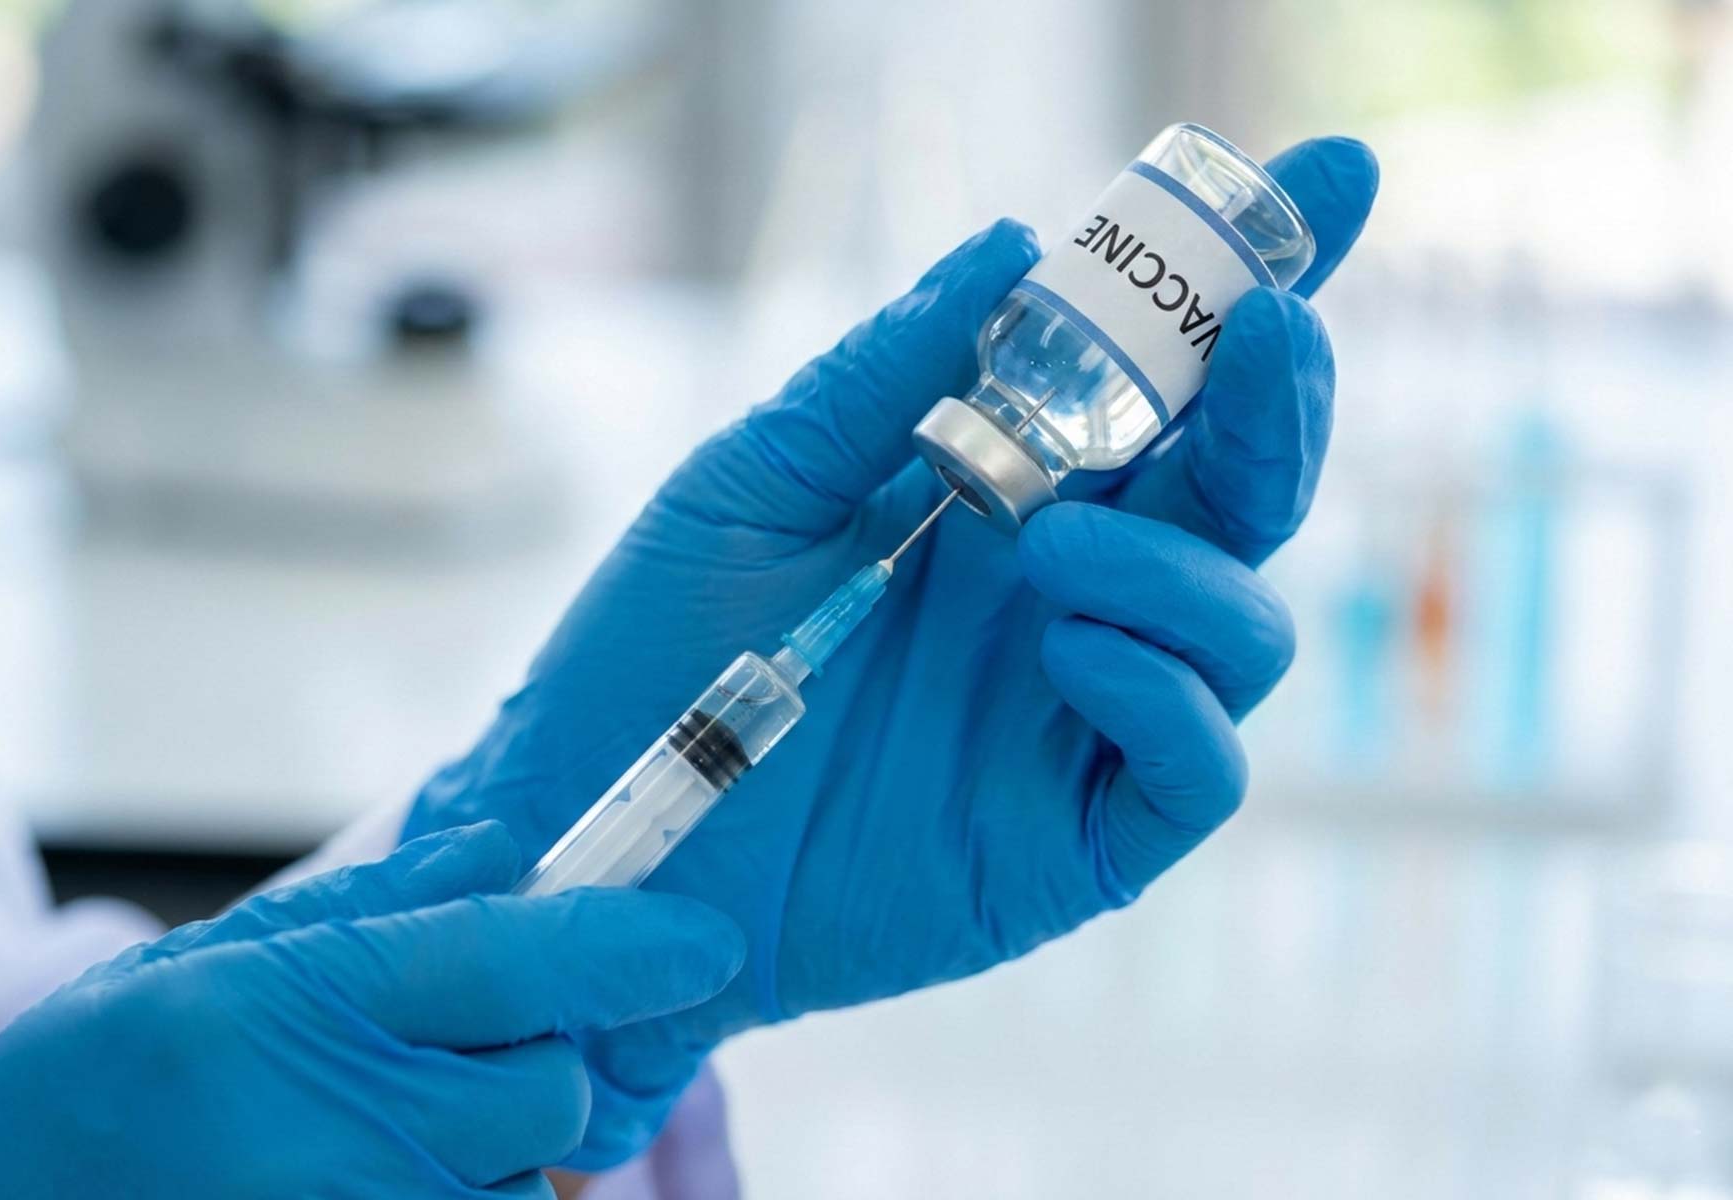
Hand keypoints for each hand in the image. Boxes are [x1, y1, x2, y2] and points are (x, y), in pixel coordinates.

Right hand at [0, 823, 742, 1198]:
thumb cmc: (101, 1080)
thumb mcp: (217, 957)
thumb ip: (381, 901)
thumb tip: (511, 849)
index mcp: (309, 1005)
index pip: (524, 959)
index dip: (634, 943)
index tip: (703, 940)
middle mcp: (349, 1129)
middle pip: (552, 1086)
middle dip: (531, 1059)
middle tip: (447, 1052)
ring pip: (530, 1180)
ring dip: (493, 1151)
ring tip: (375, 1135)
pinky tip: (373, 1182)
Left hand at [408, 139, 1379, 1166]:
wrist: (609, 842)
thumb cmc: (659, 657)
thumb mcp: (750, 487)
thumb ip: (878, 380)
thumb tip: (1010, 244)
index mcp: (1003, 496)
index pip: (1161, 382)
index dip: (1249, 285)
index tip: (1328, 181)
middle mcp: (1069, 596)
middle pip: (1245, 492)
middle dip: (1283, 402)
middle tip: (1270, 332)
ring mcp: (1083, 716)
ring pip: (1245, 627)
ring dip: (1182, 567)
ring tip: (1047, 551)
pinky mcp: (1079, 838)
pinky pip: (1197, 766)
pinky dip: (1163, 696)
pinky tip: (1066, 651)